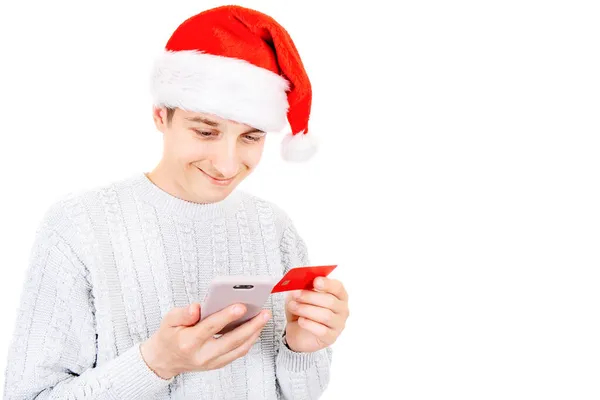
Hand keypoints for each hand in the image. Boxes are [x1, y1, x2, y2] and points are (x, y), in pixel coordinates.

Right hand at [140, 303, 270, 378]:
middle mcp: (202, 355)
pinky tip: (255, 328)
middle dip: (251, 326)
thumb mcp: (168, 320)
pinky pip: (237, 353)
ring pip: (238, 349)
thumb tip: (197, 307)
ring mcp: (211, 362)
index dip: (227, 316)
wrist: (164, 360)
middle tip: (264, 313)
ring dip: (254, 333)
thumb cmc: (169, 336)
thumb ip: (183, 313)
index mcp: (188, 342)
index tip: (241, 306)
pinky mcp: (217, 364)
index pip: (211, 327)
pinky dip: (248, 341)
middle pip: (232, 340)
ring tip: (263, 318)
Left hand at [284, 277, 348, 352]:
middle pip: (330, 301)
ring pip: (326, 316)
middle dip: (310, 297)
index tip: (315, 281)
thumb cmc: (303, 309)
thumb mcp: (301, 295)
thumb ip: (303, 288)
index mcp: (338, 295)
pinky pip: (322, 331)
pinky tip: (300, 320)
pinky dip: (309, 324)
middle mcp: (342, 309)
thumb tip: (300, 283)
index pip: (338, 287)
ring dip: (306, 309)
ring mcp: (338, 325)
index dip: (327, 284)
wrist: (297, 331)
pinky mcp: (331, 338)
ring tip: (293, 307)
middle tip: (296, 294)